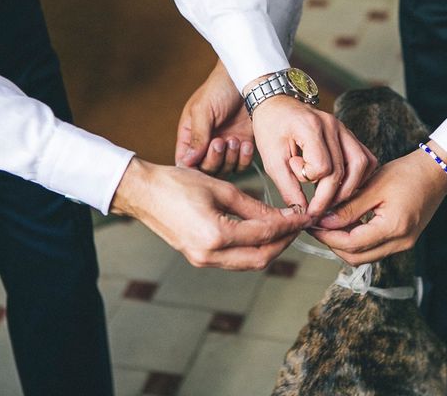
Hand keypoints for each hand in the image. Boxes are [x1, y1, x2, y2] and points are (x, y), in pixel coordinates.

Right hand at [111, 157, 310, 269]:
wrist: (143, 193)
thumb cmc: (176, 183)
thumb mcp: (221, 188)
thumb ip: (254, 207)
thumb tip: (282, 216)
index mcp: (215, 236)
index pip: (265, 234)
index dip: (289, 225)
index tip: (304, 215)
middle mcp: (209, 255)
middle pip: (260, 258)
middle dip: (284, 242)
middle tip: (298, 225)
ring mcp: (202, 260)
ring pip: (248, 262)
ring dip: (270, 248)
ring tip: (284, 228)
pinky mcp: (199, 257)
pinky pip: (234, 260)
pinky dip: (252, 249)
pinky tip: (261, 233)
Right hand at [176, 60, 254, 175]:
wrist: (248, 80)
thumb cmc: (219, 88)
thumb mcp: (202, 110)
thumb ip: (197, 136)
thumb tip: (187, 161)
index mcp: (190, 135)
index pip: (185, 162)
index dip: (192, 168)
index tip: (200, 161)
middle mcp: (206, 144)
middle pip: (205, 170)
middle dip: (213, 159)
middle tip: (220, 141)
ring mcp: (225, 146)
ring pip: (224, 170)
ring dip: (230, 159)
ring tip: (234, 139)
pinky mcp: (243, 146)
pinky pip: (242, 165)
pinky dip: (244, 159)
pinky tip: (246, 143)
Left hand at [250, 94, 377, 217]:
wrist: (277, 105)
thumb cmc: (271, 129)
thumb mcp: (271, 159)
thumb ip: (287, 186)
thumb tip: (302, 211)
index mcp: (310, 127)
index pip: (322, 167)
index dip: (309, 181)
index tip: (294, 176)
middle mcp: (332, 125)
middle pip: (343, 170)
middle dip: (330, 197)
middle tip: (316, 210)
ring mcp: (344, 128)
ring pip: (362, 164)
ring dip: (349, 188)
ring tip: (331, 200)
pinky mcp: (348, 134)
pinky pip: (365, 157)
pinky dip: (359, 175)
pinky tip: (344, 185)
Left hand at [311, 142, 446, 265]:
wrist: (435, 172)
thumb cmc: (407, 173)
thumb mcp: (373, 186)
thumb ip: (349, 208)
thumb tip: (325, 223)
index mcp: (393, 228)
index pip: (351, 244)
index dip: (327, 237)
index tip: (312, 224)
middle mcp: (400, 242)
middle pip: (356, 257)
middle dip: (333, 244)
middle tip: (317, 226)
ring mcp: (403, 244)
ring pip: (364, 256)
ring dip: (344, 244)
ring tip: (329, 223)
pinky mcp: (402, 240)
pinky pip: (374, 249)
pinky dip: (357, 240)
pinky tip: (347, 223)